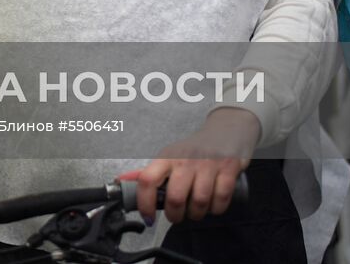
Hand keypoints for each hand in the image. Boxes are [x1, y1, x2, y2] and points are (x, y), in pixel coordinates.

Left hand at [122, 107, 258, 224]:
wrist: (225, 131)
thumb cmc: (193, 151)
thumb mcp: (169, 157)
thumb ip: (148, 172)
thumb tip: (121, 181)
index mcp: (167, 158)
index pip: (147, 179)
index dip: (144, 203)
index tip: (148, 217)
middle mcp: (186, 160)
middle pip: (175, 198)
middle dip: (174, 215)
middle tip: (176, 216)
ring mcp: (208, 165)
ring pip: (199, 202)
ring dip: (196, 215)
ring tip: (195, 211)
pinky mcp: (228, 170)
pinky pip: (221, 200)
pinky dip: (216, 209)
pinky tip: (212, 206)